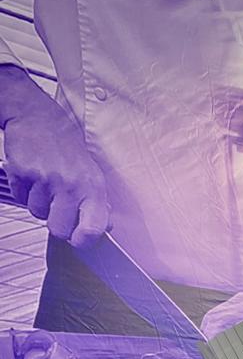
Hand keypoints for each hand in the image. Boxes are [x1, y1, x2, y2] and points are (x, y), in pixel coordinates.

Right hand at [0, 71, 110, 246]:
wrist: (38, 118)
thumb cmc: (67, 148)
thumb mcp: (92, 174)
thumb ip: (98, 202)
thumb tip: (105, 227)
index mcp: (92, 187)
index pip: (92, 229)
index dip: (83, 240)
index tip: (79, 239)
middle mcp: (70, 185)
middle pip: (59, 229)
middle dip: (56, 223)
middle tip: (58, 207)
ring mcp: (45, 180)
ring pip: (38, 213)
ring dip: (40, 204)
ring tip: (46, 184)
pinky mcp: (22, 174)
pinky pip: (21, 198)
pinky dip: (24, 191)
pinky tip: (33, 177)